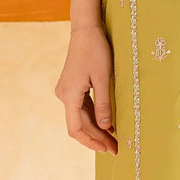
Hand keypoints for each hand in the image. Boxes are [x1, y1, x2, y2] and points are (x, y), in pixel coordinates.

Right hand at [55, 22, 117, 153]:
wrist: (86, 30)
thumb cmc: (96, 50)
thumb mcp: (103, 78)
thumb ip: (103, 105)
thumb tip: (106, 128)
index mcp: (69, 95)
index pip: (76, 129)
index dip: (92, 142)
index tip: (108, 149)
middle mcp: (64, 95)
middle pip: (79, 125)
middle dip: (97, 138)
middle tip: (116, 149)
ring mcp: (66, 91)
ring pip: (80, 118)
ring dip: (96, 130)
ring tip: (113, 141)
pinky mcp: (71, 87)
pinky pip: (81, 108)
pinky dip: (93, 118)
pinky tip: (106, 125)